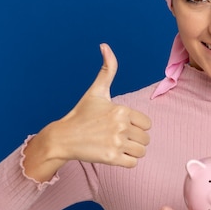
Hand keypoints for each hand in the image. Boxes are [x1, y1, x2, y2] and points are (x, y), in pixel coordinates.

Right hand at [24, 44, 151, 180]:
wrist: (63, 137)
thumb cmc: (81, 114)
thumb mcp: (96, 91)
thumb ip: (107, 69)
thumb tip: (105, 45)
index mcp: (121, 109)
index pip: (147, 123)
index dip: (136, 126)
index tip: (121, 125)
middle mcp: (121, 125)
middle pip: (146, 138)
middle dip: (135, 139)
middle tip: (118, 137)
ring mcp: (116, 143)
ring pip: (142, 151)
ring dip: (132, 151)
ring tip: (117, 146)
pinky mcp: (111, 158)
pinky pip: (133, 163)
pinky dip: (127, 161)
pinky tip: (115, 155)